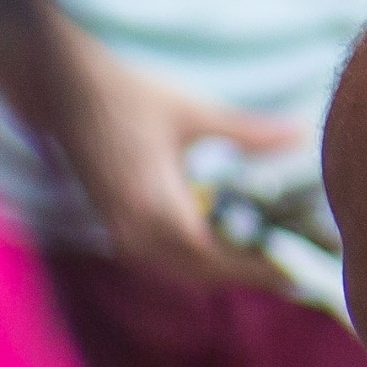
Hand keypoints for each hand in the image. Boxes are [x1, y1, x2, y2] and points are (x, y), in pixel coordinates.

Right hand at [45, 18, 306, 287]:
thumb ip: (246, 132)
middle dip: (249, 273)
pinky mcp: (118, 226)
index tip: (299, 274)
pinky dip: (200, 258)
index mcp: (154, 209)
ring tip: (273, 260)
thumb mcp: (191, 111)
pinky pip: (165, 259)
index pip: (216, 258)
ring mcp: (121, 233)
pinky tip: (231, 243)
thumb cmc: (128, 98)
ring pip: (181, 270)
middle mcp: (134, 232)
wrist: (64, 92)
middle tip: (299, 271)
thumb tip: (302, 136)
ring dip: (225, 269)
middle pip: (201, 272)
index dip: (258, 269)